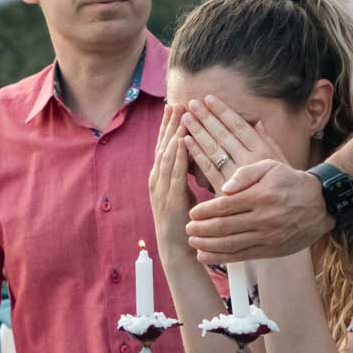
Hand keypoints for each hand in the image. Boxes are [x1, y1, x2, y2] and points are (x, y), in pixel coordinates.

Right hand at [148, 105, 195, 250]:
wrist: (177, 249)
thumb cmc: (185, 220)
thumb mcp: (184, 192)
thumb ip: (186, 174)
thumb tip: (195, 154)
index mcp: (161, 177)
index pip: (164, 146)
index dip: (168, 126)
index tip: (174, 106)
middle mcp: (157, 179)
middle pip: (162, 145)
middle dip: (168, 123)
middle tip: (175, 102)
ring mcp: (161, 189)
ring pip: (166, 155)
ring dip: (173, 133)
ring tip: (180, 115)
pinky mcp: (170, 199)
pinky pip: (174, 173)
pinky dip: (178, 155)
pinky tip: (182, 141)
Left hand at [178, 96, 285, 190]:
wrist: (295, 216)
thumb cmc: (287, 187)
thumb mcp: (280, 162)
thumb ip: (268, 142)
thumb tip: (257, 122)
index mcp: (263, 152)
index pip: (239, 127)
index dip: (223, 112)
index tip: (209, 98)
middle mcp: (251, 163)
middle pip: (224, 136)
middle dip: (207, 118)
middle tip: (191, 103)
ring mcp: (238, 178)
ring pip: (214, 151)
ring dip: (198, 133)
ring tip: (185, 118)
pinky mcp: (228, 194)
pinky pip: (209, 171)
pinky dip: (196, 155)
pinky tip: (186, 142)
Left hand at [187, 161, 331, 263]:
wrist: (320, 203)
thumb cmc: (290, 181)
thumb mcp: (270, 166)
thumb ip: (244, 174)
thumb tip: (223, 188)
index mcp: (260, 196)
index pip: (224, 206)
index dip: (204, 211)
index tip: (192, 213)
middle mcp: (264, 218)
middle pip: (224, 227)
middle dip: (201, 230)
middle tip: (187, 229)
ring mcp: (268, 236)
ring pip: (230, 244)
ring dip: (208, 246)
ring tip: (193, 243)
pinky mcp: (271, 250)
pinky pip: (242, 256)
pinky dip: (222, 258)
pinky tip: (206, 256)